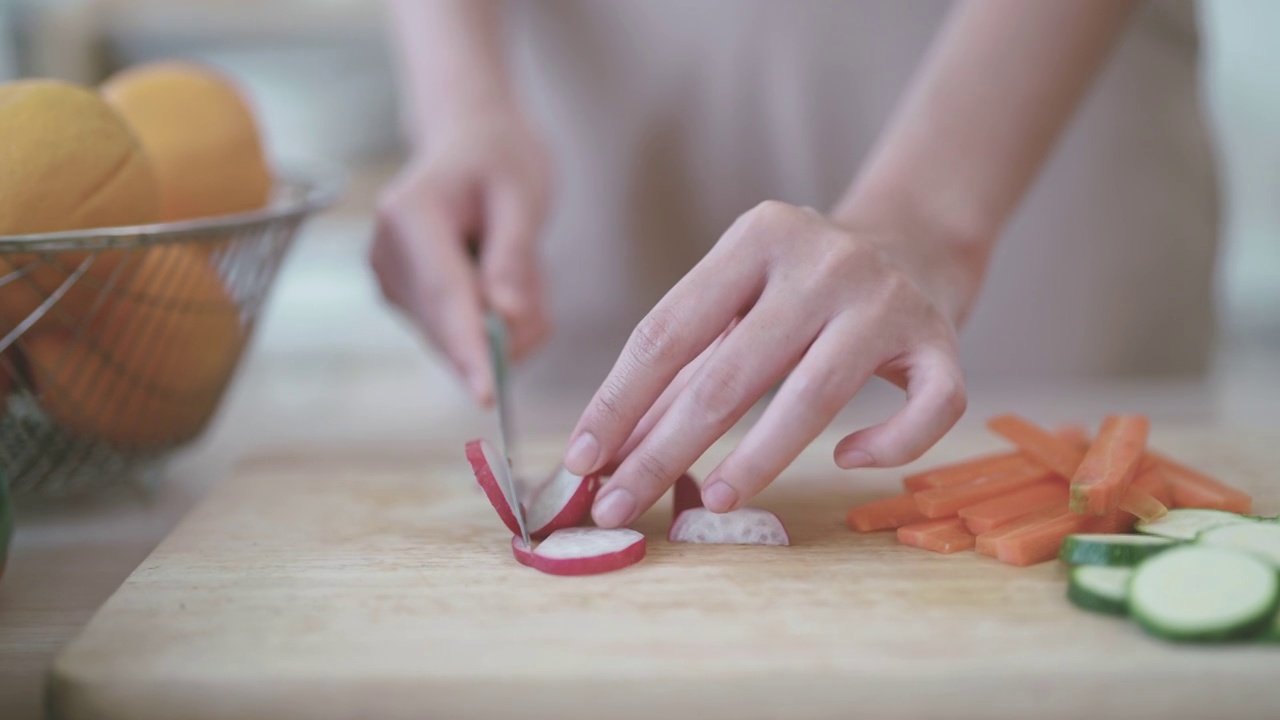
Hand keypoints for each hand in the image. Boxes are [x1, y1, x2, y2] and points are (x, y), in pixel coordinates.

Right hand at [370, 108, 552, 404]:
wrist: (468, 138)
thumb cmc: (499, 157)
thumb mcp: (522, 195)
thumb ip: (514, 259)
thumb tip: (508, 321)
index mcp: (409, 216)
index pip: (445, 297)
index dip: (469, 351)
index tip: (488, 397)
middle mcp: (387, 254)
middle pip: (451, 328)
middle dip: (508, 331)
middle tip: (535, 282)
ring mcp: (391, 282)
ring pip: (460, 340)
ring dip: (506, 323)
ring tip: (518, 265)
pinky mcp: (405, 302)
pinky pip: (460, 336)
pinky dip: (495, 322)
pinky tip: (502, 278)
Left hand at [563, 200, 970, 527]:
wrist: (913, 237)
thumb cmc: (800, 284)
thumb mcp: (738, 301)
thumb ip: (682, 369)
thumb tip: (610, 453)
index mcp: (756, 238)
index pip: (669, 332)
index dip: (619, 403)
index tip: (582, 462)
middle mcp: (823, 261)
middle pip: (729, 373)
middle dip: (664, 451)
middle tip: (617, 507)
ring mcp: (886, 299)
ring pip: (816, 396)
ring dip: (756, 460)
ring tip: (711, 501)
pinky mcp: (942, 338)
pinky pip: (926, 410)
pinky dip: (887, 447)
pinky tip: (847, 460)